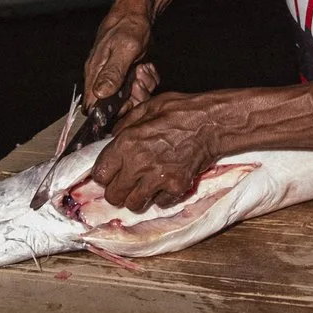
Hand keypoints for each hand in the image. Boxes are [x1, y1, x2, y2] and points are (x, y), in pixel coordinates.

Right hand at [82, 12, 158, 117]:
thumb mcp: (124, 48)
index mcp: (95, 73)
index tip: (127, 100)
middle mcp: (103, 78)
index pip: (94, 107)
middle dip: (133, 98)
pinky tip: (147, 67)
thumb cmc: (128, 24)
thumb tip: (100, 94)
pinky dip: (148, 80)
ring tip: (143, 69)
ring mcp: (116, 76)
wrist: (137, 11)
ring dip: (143, 87)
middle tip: (139, 79)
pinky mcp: (128, 74)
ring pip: (131, 98)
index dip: (111, 111)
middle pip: (116, 107)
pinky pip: (140, 87)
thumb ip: (112, 72)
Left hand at [87, 91, 221, 210]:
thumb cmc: (181, 112)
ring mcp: (158, 178)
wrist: (212, 122)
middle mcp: (139, 163)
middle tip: (125, 183)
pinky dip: (160, 197)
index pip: (100, 174)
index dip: (104, 175)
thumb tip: (113, 138)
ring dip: (136, 198)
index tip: (109, 174)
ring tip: (144, 187)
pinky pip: (159, 203)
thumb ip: (125, 125)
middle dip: (117, 191)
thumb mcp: (147, 108)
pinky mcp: (176, 187)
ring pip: (133, 204)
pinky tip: (164, 184)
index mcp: (127, 142)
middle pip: (113, 195)